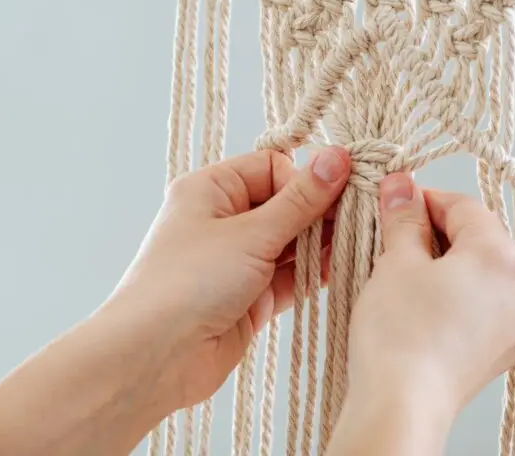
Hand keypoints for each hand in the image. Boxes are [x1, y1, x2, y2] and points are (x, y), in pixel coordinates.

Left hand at [110, 147, 351, 413]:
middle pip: (285, 204)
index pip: (271, 167)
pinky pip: (289, 276)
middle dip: (320, 211)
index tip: (338, 192)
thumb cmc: (188, 282)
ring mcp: (237, 260)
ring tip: (358, 239)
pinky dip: (313, 272)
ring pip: (290, 242)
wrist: (155, 357)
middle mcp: (223, 221)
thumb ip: (300, 200)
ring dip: (320, 243)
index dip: (304, 179)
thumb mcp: (251, 233)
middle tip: (359, 214)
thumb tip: (336, 157)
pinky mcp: (250, 296)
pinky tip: (341, 265)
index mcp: (211, 190)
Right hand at [332, 173, 514, 453]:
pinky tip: (421, 303)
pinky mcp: (503, 349)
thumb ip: (404, 218)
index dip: (425, 199)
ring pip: (480, 272)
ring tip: (404, 270)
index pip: (464, 206)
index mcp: (501, 257)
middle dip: (435, 231)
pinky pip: (482, 304)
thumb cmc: (399, 336)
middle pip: (478, 238)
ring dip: (445, 262)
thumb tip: (401, 186)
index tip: (396, 200)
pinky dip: (456, 294)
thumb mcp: (396, 262)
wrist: (402, 406)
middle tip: (394, 234)